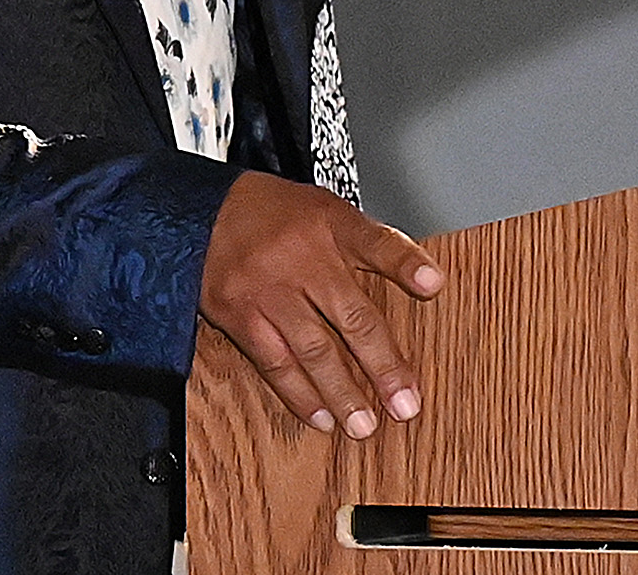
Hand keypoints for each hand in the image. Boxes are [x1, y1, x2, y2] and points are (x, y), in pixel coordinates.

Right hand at [198, 171, 445, 437]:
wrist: (203, 214)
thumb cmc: (275, 216)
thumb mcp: (327, 211)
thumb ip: (373, 245)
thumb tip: (427, 279)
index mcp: (330, 225)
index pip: (375, 242)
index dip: (406, 263)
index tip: (433, 285)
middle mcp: (302, 258)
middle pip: (351, 315)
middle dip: (381, 364)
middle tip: (404, 402)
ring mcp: (269, 290)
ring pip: (312, 349)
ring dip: (341, 392)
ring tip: (364, 425)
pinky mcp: (239, 315)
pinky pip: (274, 362)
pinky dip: (298, 393)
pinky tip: (320, 416)